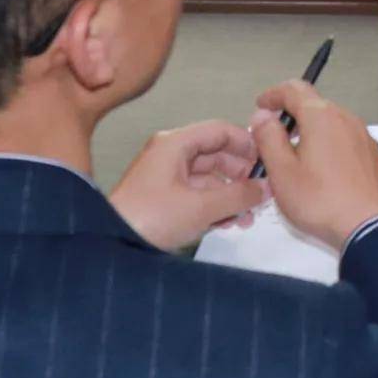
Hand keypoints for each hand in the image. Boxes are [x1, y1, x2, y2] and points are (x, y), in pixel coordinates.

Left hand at [106, 120, 266, 251]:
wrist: (109, 247)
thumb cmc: (152, 219)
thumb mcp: (202, 207)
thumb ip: (239, 195)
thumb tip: (267, 187)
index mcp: (174, 144)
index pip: (220, 130)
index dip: (247, 144)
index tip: (268, 163)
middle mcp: (169, 154)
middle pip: (216, 154)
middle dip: (241, 174)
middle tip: (262, 193)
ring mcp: (164, 177)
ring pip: (208, 177)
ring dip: (230, 194)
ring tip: (248, 217)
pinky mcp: (161, 198)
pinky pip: (196, 193)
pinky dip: (215, 205)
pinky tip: (230, 223)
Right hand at [251, 79, 377, 248]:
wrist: (369, 227)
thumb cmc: (319, 199)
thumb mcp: (282, 172)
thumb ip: (269, 138)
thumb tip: (263, 115)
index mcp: (322, 117)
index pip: (295, 89)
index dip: (273, 94)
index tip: (260, 106)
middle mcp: (348, 119)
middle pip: (315, 106)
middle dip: (291, 117)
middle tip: (273, 140)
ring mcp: (365, 137)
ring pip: (332, 125)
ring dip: (311, 133)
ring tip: (296, 160)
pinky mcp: (375, 156)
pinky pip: (346, 141)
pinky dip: (330, 147)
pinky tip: (323, 173)